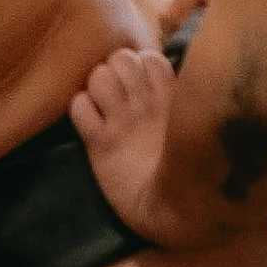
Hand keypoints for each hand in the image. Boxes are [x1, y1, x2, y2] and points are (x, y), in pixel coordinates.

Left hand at [67, 45, 176, 237]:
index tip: (137, 81)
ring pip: (98, 77)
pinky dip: (79, 109)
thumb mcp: (187, 126)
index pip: (149, 57)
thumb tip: (162, 81)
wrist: (172, 209)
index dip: (138, 64)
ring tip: (100, 104)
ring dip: (94, 86)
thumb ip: (178, 101)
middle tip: (115, 91)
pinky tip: (88, 122)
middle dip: (113, 69)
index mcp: (172, 99)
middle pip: (120, 59)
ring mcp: (123, 121)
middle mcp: (146, 104)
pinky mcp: (101, 142)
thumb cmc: (183, 169)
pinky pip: (79, 107)